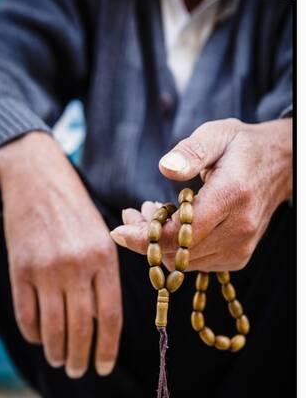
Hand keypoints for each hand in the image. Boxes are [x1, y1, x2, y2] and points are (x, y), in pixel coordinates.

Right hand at [0, 132, 121, 376]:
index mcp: (104, 258)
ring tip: (60, 361)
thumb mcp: (103, 237)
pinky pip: (26, 313)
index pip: (110, 317)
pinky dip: (34, 333)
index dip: (107, 348)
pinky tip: (40, 340)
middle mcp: (76, 266)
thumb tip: (103, 323)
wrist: (39, 180)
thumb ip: (105, 276)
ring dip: (57, 350)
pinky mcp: (20, 269)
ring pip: (53, 326)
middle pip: (81, 327)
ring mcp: (46, 269)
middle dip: (80, 357)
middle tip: (78, 370)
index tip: (104, 367)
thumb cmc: (76, 211)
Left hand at [110, 118, 291, 270]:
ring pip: (183, 261)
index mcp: (232, 196)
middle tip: (132, 213)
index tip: (117, 231)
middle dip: (146, 237)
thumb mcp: (217, 134)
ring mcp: (239, 248)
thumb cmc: (242, 147)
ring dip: (159, 243)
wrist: (279, 166)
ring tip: (152, 212)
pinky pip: (194, 263)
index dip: (145, 237)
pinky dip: (176, 249)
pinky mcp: (237, 258)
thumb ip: (191, 151)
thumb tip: (165, 168)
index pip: (181, 232)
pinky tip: (172, 224)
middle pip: (177, 252)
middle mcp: (238, 230)